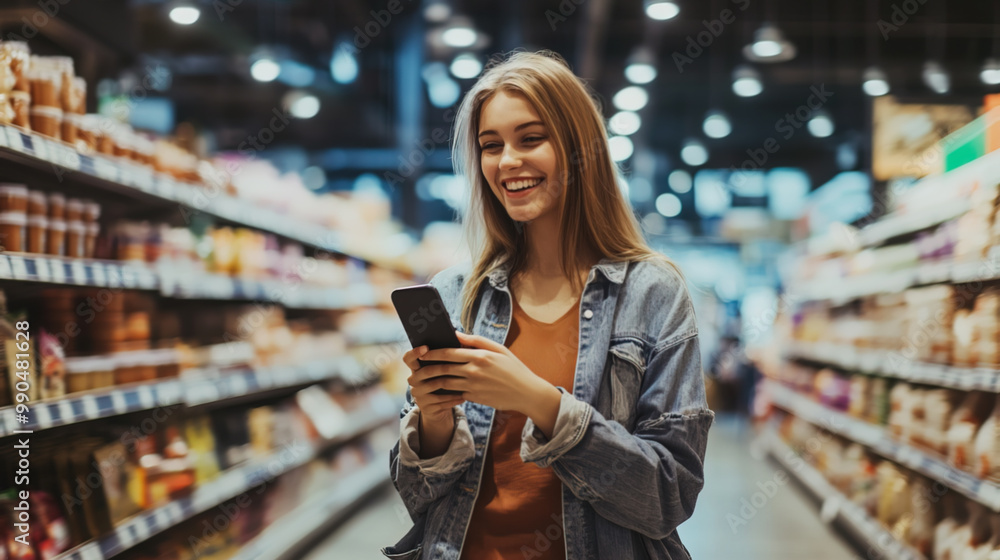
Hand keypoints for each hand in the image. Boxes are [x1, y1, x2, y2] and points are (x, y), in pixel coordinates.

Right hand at [402, 345, 465, 422]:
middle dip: (439, 368)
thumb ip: (448, 355)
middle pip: (422, 372)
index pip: (408, 358)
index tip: (425, 348)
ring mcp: (418, 395)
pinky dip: (453, 398)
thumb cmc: (446, 382)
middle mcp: (414, 381)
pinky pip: (440, 402)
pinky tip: (464, 396)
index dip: (414, 353)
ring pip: (433, 386)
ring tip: (465, 382)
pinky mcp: (425, 408)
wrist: (441, 408)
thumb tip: (457, 335)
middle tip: (455, 366)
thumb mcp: (445, 369)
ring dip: (450, 384)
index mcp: (417, 368)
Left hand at [415, 332, 561, 434]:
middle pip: (444, 368)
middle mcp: (475, 371)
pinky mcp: (474, 398)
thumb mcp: (499, 349)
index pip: (450, 352)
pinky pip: (455, 393)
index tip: (423, 352)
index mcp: (480, 356)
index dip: (433, 353)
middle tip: (418, 365)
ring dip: (433, 380)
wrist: (526, 393)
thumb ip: (476, 341)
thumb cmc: (513, 368)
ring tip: (424, 377)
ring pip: (446, 382)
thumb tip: (457, 334)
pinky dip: (445, 390)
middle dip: (428, 367)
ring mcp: (474, 386)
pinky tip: (439, 388)